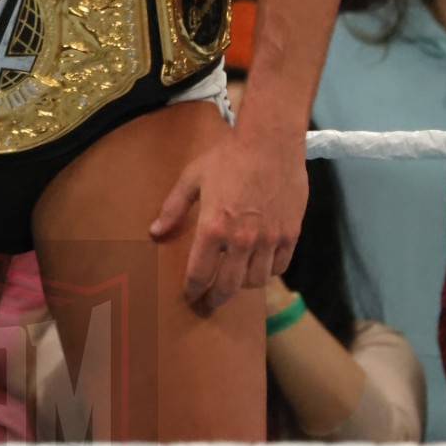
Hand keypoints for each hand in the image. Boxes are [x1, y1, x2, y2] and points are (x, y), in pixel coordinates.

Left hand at [150, 129, 305, 312]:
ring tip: (234, 281)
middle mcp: (241, 239)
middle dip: (216, 299)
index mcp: (213, 226)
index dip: (193, 290)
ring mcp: (269, 238)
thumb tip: (155, 232)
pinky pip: (279, 266)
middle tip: (209, 304)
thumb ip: (173, 208)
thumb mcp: (192, 177)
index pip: (200, 274)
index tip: (189, 296)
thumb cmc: (228, 156)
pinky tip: (259, 265)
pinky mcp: (290, 233)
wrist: (270, 141)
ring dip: (242, 285)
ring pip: (255, 280)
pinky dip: (268, 271)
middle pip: (228, 286)